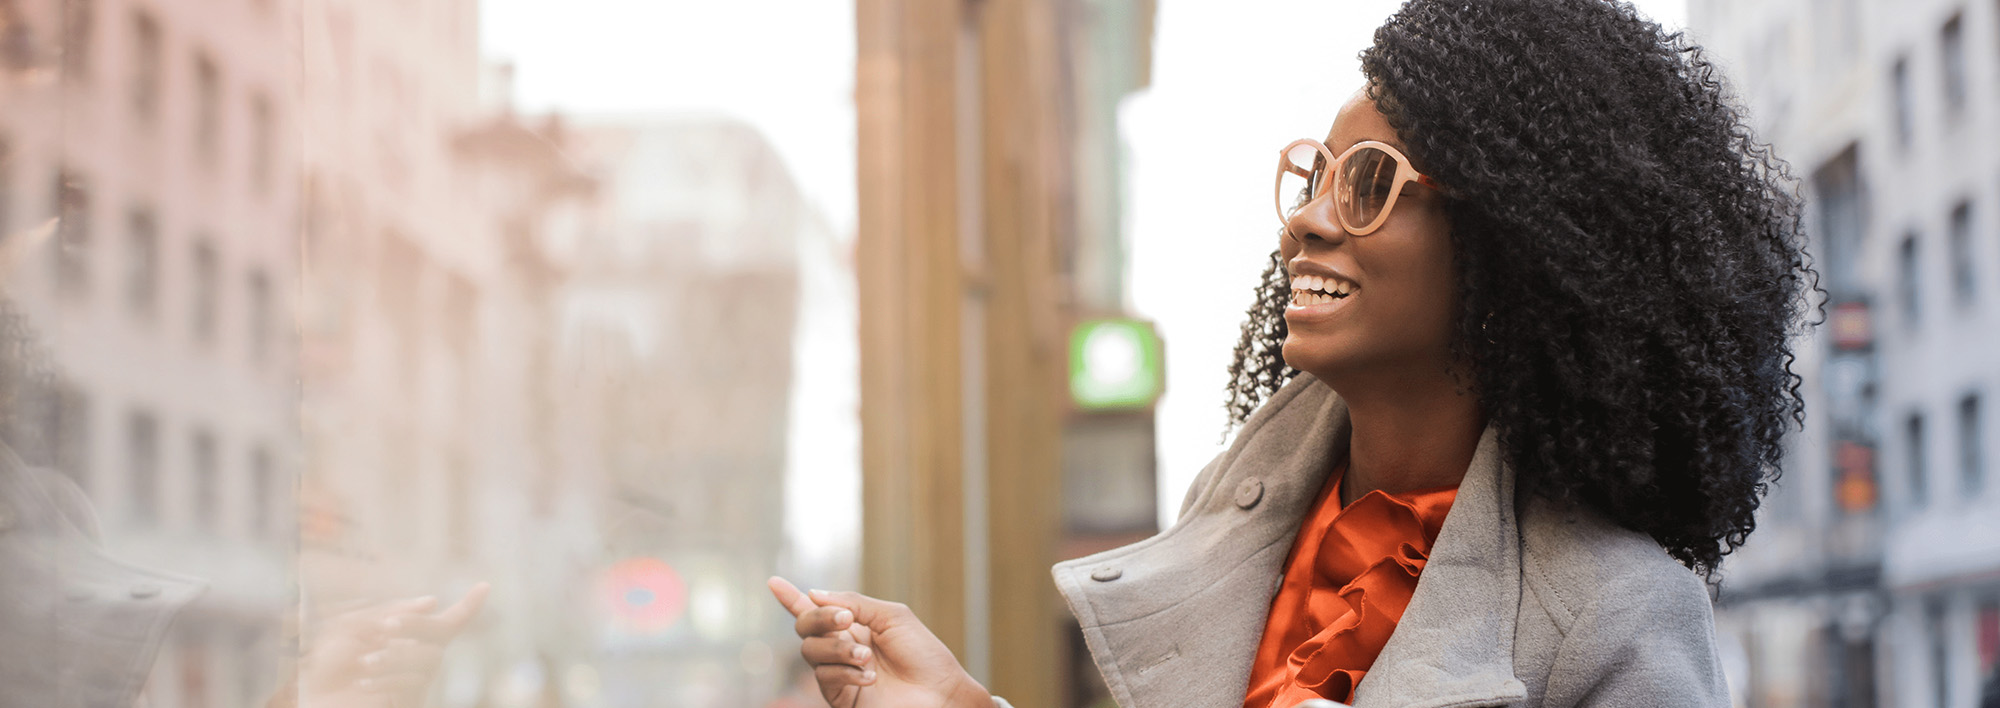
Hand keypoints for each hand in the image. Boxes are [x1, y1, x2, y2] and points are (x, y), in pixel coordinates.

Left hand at [282, 583, 489, 707]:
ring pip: (427, 659)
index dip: (468, 606)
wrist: (314, 703)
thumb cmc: (330, 666)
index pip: (445, 621)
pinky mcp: (411, 700)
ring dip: (394, 656)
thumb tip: (432, 602)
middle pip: (438, 633)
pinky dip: (387, 680)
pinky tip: (364, 682)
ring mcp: (417, 682)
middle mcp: (419, 658)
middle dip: (414, 625)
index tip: (485, 586)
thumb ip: (386, 613)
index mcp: (408, 638)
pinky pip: (412, 685)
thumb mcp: (352, 629)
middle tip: (385, 627)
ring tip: (364, 663)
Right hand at [768, 577, 990, 707]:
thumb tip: (813, 593)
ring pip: (811, 652)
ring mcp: (839, 672)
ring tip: (866, 656)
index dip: (792, 597)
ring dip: (838, 649)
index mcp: (853, 625)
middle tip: (846, 620)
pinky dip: (846, 673)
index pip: (815, 609)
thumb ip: (854, 602)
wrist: (940, 692)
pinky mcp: (840, 697)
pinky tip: (869, 676)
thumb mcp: (892, 616)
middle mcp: (841, 647)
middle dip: (820, 618)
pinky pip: (826, 678)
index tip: (773, 582)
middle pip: (805, 627)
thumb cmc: (923, 654)